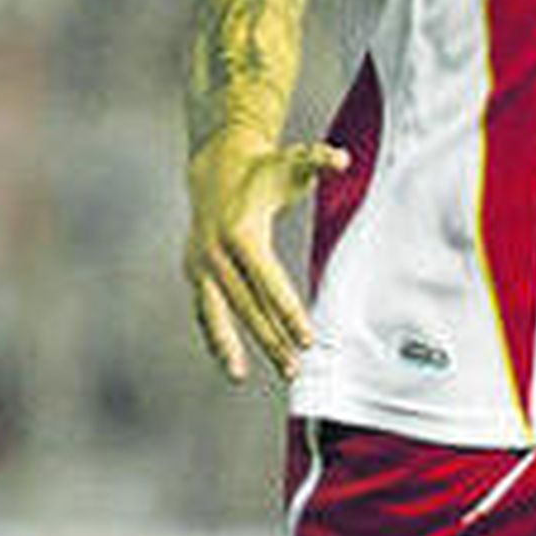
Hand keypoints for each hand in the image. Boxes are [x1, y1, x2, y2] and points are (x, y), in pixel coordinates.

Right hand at [183, 130, 348, 383]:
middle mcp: (216, 252)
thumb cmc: (264, 170)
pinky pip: (205, 309)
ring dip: (233, 346)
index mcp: (242, 232)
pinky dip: (214, 336)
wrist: (216, 168)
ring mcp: (201, 264)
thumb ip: (319, 162)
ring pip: (218, 312)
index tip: (305, 337)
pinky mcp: (194, 272)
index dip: (287, 310)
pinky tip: (228, 363)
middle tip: (293, 366)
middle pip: (246, 304)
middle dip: (269, 337)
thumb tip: (341, 159)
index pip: (268, 281)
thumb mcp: (293, 163)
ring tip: (243, 376)